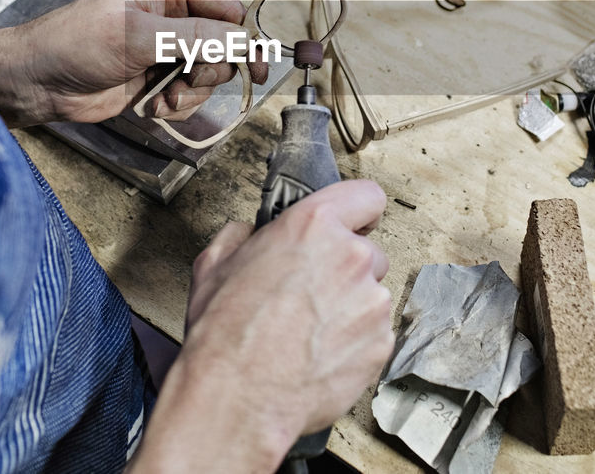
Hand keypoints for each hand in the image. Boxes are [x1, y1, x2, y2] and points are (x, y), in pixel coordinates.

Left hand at [0, 0, 267, 126]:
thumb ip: (194, 37)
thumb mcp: (138, 35)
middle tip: (188, 82)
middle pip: (226, 46)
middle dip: (210, 71)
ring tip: (160, 97)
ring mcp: (168, 49)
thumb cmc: (75, 42)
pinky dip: (174, 106)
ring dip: (189, 94)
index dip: (246, 37)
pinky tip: (148, 105)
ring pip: (210, 76)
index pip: (228, 9)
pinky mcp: (158, 79)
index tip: (258, 65)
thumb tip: (241, 39)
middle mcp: (175, 15)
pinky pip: (189, 96)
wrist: (38, 82)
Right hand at [128, 180, 394, 472]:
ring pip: (372, 296)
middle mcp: (351, 256)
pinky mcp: (381, 344)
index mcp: (314, 225)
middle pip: (369, 253)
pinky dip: (355, 344)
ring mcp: (371, 302)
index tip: (350, 226)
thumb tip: (252, 233)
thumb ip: (242, 235)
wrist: (236, 398)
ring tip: (310, 333)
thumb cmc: (224, 334)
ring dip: (351, 309)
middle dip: (347, 271)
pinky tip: (319, 355)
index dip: (358, 213)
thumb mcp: (214, 264)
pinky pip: (374, 335)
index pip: (367, 196)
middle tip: (311, 295)